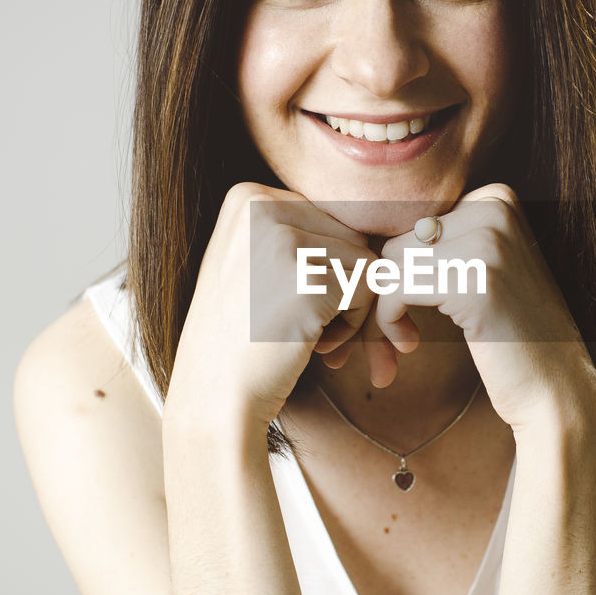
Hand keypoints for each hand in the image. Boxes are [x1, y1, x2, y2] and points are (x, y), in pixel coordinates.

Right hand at [164, 183, 382, 431]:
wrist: (214, 398)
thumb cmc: (241, 340)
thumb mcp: (254, 264)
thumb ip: (300, 232)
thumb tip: (381, 213)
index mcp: (247, 196)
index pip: (327, 219)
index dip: (327, 269)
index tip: (302, 307)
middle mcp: (260, 204)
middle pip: (349, 235)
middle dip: (345, 288)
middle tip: (314, 331)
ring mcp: (283, 238)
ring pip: (363, 260)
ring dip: (351, 308)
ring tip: (311, 337)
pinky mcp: (308, 275)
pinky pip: (369, 287)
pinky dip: (356, 324)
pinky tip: (316, 346)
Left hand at [371, 184, 595, 431]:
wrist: (556, 388)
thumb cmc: (512, 336)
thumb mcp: (480, 270)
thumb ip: (441, 242)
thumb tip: (370, 231)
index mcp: (496, 197)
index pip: (410, 221)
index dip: (398, 270)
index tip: (403, 311)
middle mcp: (494, 207)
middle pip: (396, 241)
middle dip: (386, 292)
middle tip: (397, 335)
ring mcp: (486, 241)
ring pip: (389, 264)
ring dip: (382, 311)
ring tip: (402, 343)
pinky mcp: (472, 279)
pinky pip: (394, 288)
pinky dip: (386, 322)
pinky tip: (408, 345)